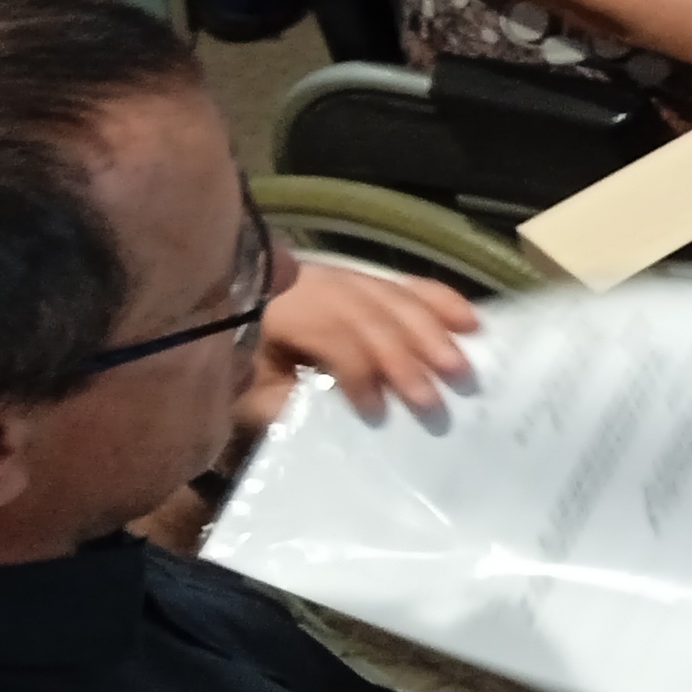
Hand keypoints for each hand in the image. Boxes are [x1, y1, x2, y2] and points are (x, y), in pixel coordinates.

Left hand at [248, 256, 477, 427]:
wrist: (221, 310)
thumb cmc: (235, 361)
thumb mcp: (244, 390)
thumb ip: (278, 404)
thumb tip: (324, 414)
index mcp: (286, 309)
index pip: (334, 338)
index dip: (357, 374)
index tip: (374, 412)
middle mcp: (321, 285)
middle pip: (373, 320)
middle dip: (405, 361)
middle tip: (434, 401)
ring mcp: (347, 277)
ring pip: (398, 301)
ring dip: (434, 335)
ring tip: (460, 369)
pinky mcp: (365, 279)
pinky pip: (411, 286)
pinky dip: (443, 302)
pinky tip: (470, 321)